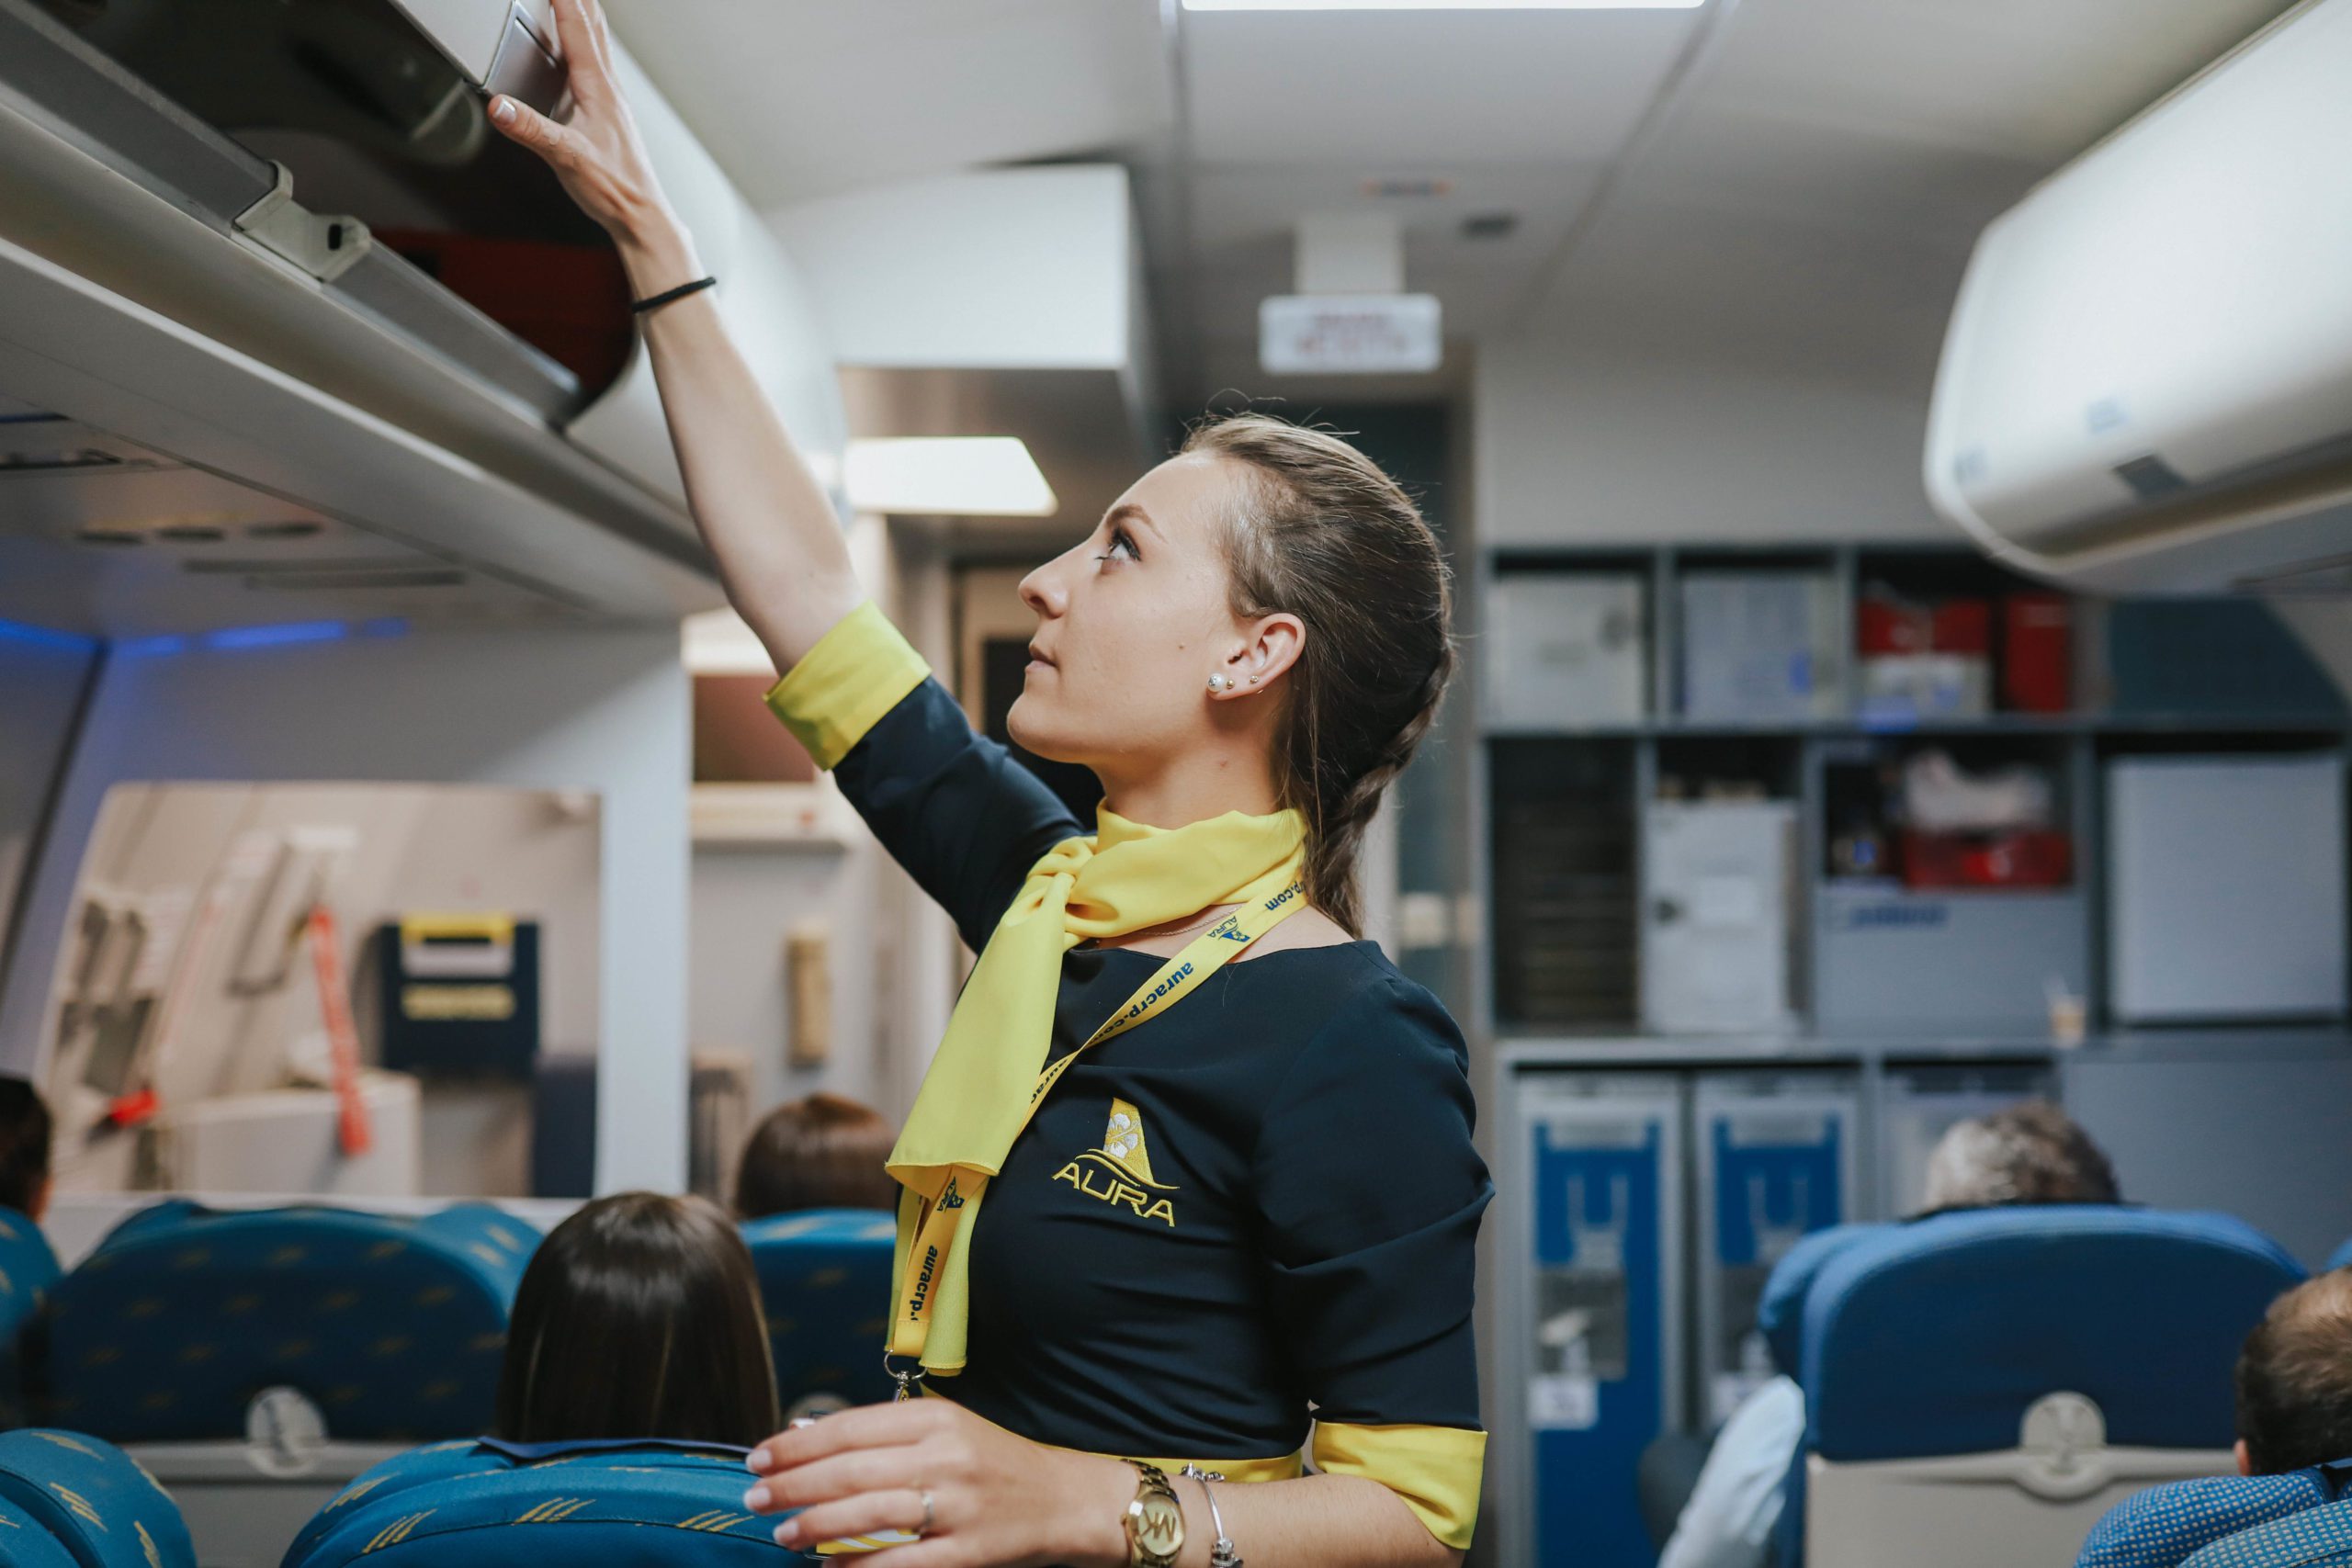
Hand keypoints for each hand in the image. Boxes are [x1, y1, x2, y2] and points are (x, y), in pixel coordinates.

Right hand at [486, 0, 698, 288]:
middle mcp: (608, 90)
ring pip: (598, 46)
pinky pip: (596, 68)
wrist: (641, 215)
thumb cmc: (614, 188)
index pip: (577, 29)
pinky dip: (587, 48)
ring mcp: (610, 102)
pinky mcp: (608, 116)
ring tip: (576, 1)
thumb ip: (530, 129)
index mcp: (598, 89)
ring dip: (585, 17)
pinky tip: (580, 56)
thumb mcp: (565, 157)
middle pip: (593, 28)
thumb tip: (498, 105)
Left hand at [743, 1398, 1136, 1567]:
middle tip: (754, 1496)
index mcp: (937, 1418)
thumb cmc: (994, 1463)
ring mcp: (958, 1505)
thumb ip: (882, 1432)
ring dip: (814, 1525)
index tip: (759, 1456)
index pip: (851, 1426)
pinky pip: (902, 1563)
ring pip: (869, 1514)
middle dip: (792, 1485)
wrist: (1064, 1500)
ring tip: (782, 1533)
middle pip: (851, 1470)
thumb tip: (804, 1434)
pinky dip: (859, 1567)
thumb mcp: (946, 1429)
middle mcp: (946, 1455)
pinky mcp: (970, 1551)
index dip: (797, 1443)